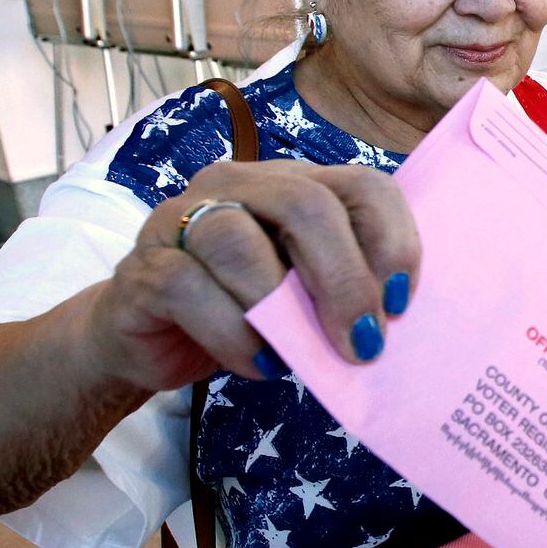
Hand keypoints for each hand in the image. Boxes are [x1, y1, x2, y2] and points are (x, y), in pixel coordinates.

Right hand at [82, 159, 419, 393]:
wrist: (152, 341)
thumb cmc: (243, 312)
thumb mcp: (304, 297)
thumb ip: (340, 290)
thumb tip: (389, 323)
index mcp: (292, 184)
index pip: (360, 184)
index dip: (391, 241)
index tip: (399, 303)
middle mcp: (238, 186)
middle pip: (304, 204)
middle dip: (343, 279)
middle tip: (361, 343)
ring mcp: (183, 219)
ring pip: (235, 239)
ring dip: (277, 307)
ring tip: (295, 356)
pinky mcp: (147, 266)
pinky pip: (189, 287)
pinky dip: (232, 333)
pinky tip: (257, 362)